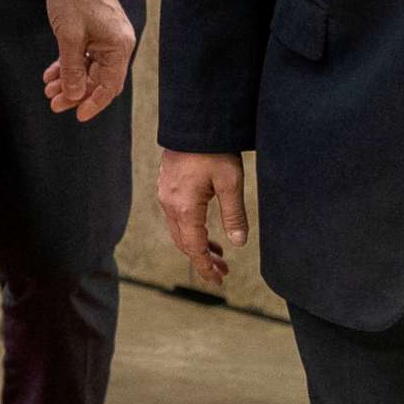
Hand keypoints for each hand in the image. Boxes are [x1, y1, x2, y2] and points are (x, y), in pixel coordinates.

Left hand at [40, 0, 135, 120]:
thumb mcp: (69, 38)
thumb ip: (72, 69)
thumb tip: (74, 96)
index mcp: (119, 47)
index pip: (109, 86)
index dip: (93, 104)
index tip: (78, 116)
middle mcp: (118, 44)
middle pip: (99, 79)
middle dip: (76, 92)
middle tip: (54, 103)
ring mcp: (108, 37)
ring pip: (90, 69)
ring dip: (70, 79)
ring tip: (49, 89)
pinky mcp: (97, 31)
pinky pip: (85, 55)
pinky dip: (69, 65)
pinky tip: (51, 73)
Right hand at [158, 149, 248, 287]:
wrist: (193, 123)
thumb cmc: (213, 151)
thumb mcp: (231, 183)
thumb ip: (234, 215)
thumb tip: (238, 244)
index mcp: (185, 208)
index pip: (194, 247)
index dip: (206, 267)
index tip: (218, 280)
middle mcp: (170, 204)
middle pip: (183, 243)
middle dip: (202, 260)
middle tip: (223, 272)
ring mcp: (165, 195)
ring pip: (178, 231)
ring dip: (196, 245)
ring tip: (218, 254)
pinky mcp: (167, 187)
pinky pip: (176, 217)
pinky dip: (190, 230)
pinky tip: (205, 230)